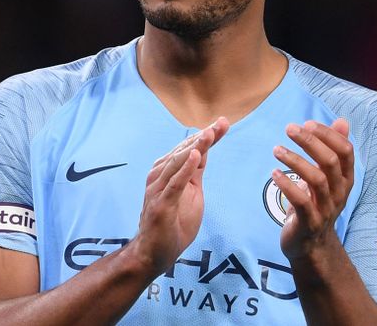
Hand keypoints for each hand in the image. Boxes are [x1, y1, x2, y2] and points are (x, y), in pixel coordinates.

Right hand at [132, 117, 229, 272]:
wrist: (153, 254)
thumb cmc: (172, 224)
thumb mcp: (190, 195)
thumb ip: (194, 174)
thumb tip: (203, 152)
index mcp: (167, 172)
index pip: (190, 149)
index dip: (208, 136)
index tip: (224, 122)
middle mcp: (160, 176)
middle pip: (184, 151)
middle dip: (204, 136)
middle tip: (222, 122)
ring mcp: (158, 190)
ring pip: (177, 163)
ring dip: (195, 147)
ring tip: (210, 134)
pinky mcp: (159, 205)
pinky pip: (174, 184)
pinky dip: (185, 169)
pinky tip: (196, 155)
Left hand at [272, 118, 353, 260]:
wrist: (311, 245)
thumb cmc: (317, 204)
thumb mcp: (328, 176)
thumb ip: (333, 149)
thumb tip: (342, 120)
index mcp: (345, 179)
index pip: (345, 151)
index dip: (328, 134)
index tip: (307, 124)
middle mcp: (340, 193)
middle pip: (330, 162)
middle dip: (310, 142)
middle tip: (289, 129)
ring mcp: (326, 209)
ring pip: (317, 180)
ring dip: (295, 161)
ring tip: (276, 149)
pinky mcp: (310, 223)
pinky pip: (302, 202)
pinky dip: (287, 185)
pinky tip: (274, 174)